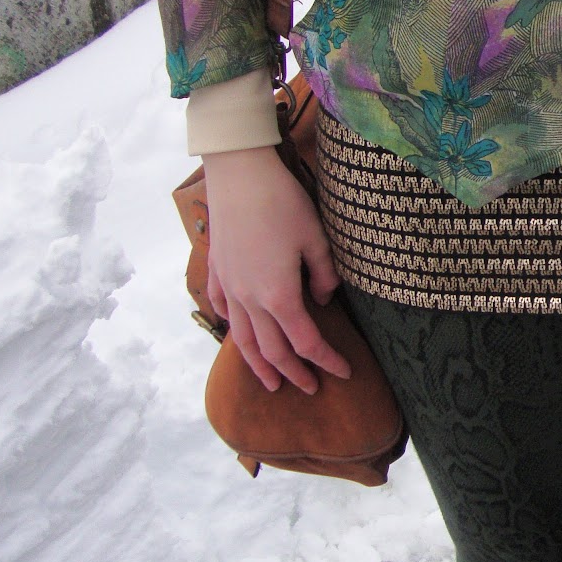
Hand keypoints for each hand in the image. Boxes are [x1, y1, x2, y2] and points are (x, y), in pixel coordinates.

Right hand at [201, 146, 352, 393]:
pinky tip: (239, 332)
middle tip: (311, 388)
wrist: (239, 173)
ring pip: (242, 339)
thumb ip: (324, 274)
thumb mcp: (316, 238)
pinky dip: (233, 329)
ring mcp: (229, 287)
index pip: (305, 342)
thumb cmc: (282, 202)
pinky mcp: (216, 271)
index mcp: (279, 295)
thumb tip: (324, 299)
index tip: (344, 372)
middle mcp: (249, 299)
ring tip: (270, 383)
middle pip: (272, 350)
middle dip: (293, 373)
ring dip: (258, 365)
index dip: (326, 361)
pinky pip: (223, 310)